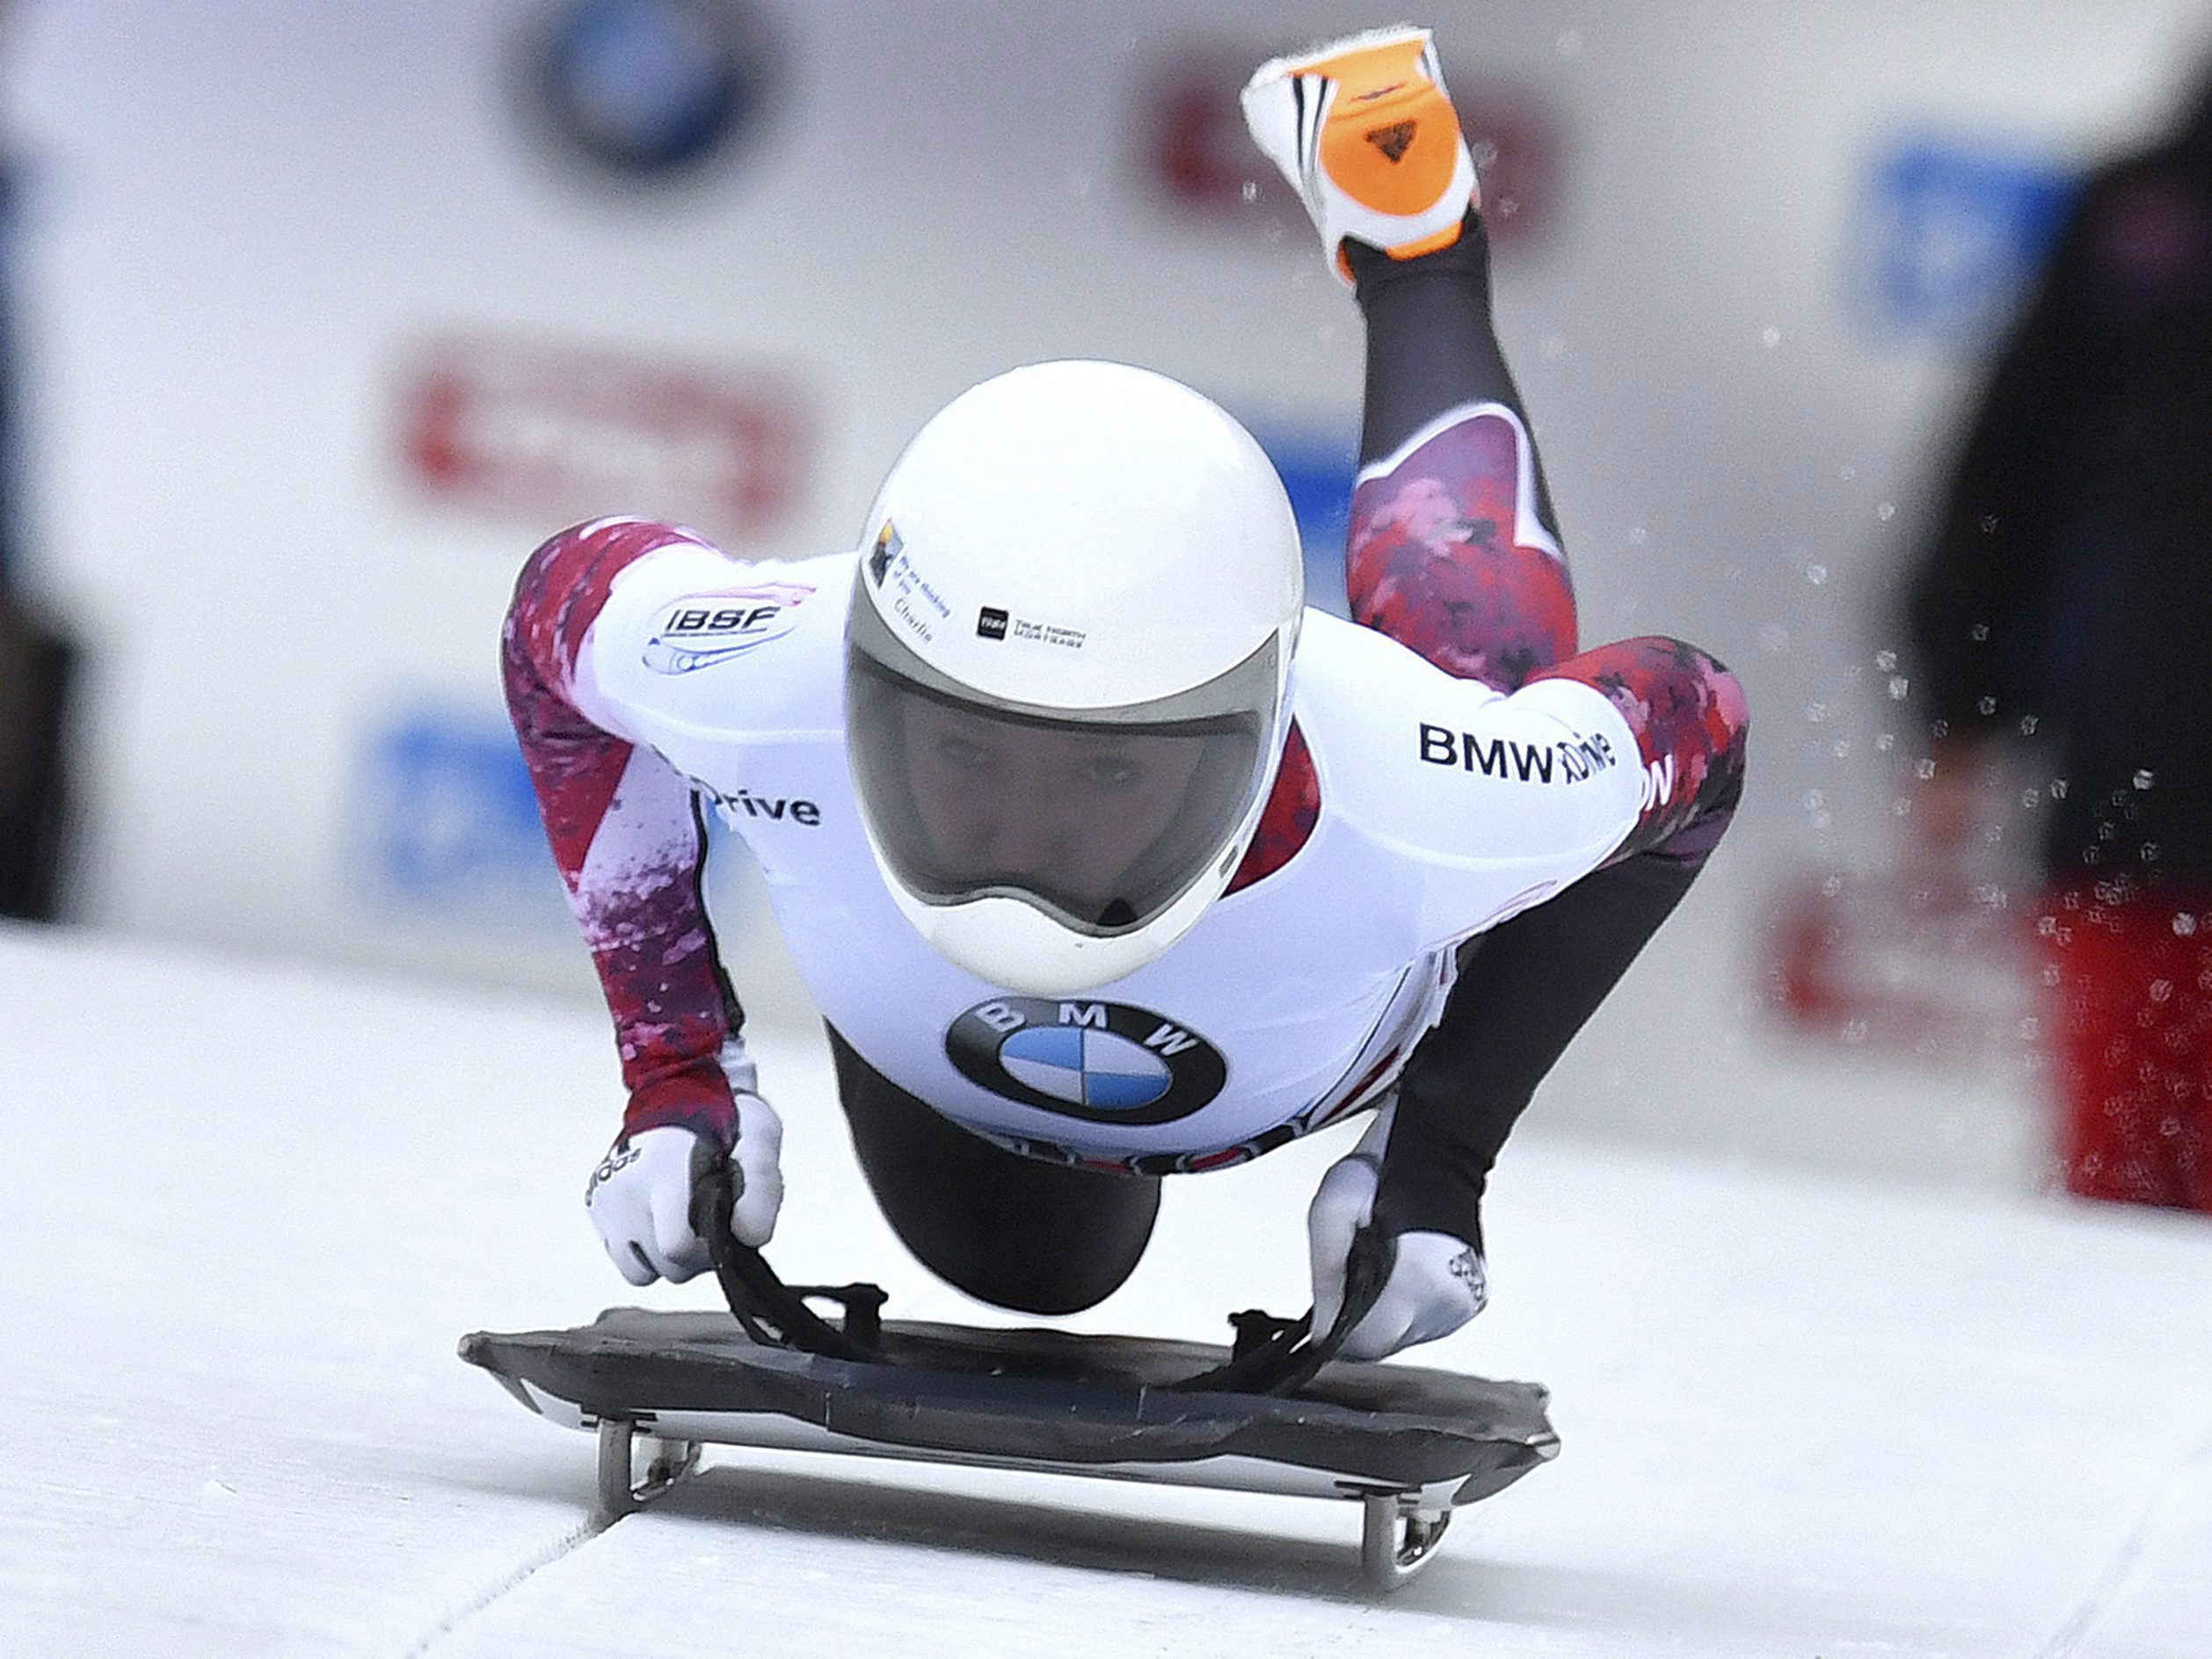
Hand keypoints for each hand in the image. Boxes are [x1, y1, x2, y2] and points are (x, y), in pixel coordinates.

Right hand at [584, 1094, 783, 1285]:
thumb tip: (750, 1237)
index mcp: (664, 1172)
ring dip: (662, 1256)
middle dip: (690, 1255)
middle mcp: (626, 1188)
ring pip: (638, 1270)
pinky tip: (659, 1216)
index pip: (675, 1247)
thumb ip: (761, 1189)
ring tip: (681, 1221)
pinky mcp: (595, 1205)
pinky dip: (641, 1246)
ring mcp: (605, 1199)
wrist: (679, 1090)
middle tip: (704, 1220)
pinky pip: (621, 1255)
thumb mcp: (759, 1141)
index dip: (705, 1249)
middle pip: (662, 1266)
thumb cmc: (722, 1117)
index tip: (717, 1224)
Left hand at [1307, 1125, 1487, 1360]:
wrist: (1434, 1149)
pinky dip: (1408, 1306)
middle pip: (1386, 1344)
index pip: (1369, 1346)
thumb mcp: (1331, 1214)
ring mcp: (1465, 1303)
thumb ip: (1326, 1278)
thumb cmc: (1385, 1171)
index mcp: (1418, 1283)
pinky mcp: (1472, 1300)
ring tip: (1381, 1265)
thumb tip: (1322, 1330)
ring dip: (1385, 1314)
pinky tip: (1402, 1270)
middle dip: (1361, 1321)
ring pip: (1406, 1336)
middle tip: (1354, 1274)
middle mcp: (1449, 1301)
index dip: (1339, 1335)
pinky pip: (1426, 1322)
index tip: (1328, 1314)